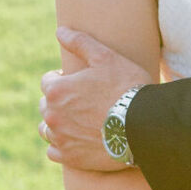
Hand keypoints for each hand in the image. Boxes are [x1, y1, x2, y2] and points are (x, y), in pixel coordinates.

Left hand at [38, 27, 149, 170]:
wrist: (144, 125)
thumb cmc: (126, 87)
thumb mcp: (105, 57)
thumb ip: (80, 42)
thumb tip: (59, 31)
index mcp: (56, 90)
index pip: (48, 81)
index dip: (64, 79)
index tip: (81, 82)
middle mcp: (52, 115)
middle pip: (46, 104)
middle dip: (60, 100)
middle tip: (84, 100)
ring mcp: (61, 138)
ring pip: (47, 129)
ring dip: (57, 123)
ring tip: (78, 120)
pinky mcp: (71, 158)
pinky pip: (54, 152)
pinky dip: (61, 146)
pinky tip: (76, 140)